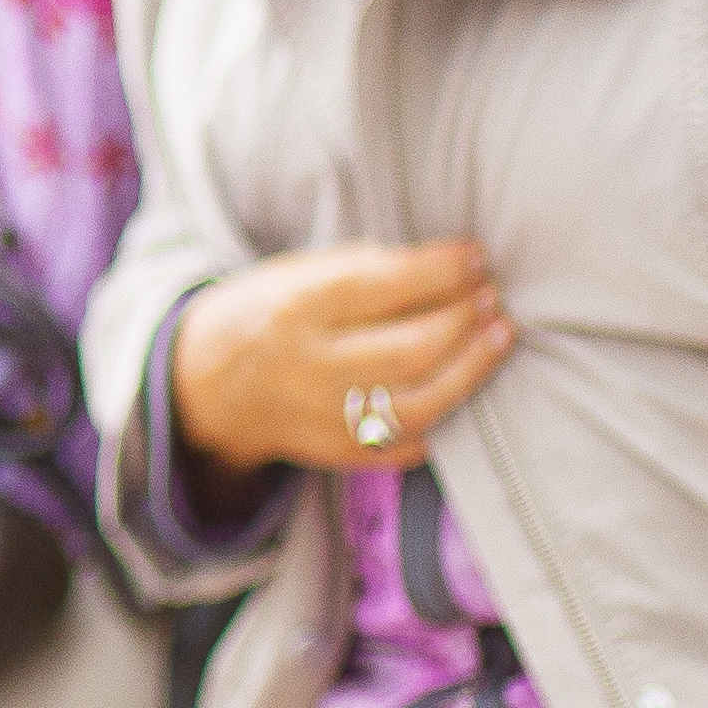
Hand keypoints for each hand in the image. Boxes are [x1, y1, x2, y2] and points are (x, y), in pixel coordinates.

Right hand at [170, 243, 513, 477]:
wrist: (207, 388)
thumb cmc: (264, 315)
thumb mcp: (291, 273)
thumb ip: (357, 267)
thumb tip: (439, 263)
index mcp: (294, 309)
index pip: (384, 285)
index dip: (442, 269)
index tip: (473, 255)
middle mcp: (309, 368)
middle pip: (414, 347)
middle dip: (466, 315)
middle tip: (490, 294)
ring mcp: (325, 418)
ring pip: (423, 400)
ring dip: (475, 365)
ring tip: (500, 333)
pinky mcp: (340, 453)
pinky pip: (409, 440)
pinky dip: (447, 413)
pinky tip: (465, 383)